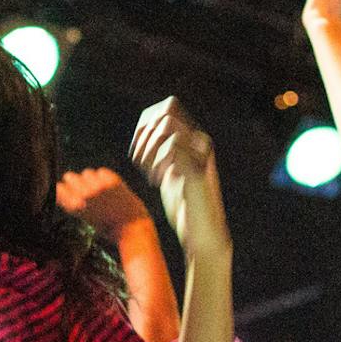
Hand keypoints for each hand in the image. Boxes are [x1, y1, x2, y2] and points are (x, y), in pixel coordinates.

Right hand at [56, 167, 152, 238]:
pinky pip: (100, 171)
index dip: (62, 190)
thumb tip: (64, 189)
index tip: (65, 192)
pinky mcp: (112, 181)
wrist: (131, 227)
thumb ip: (73, 205)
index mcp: (76, 207)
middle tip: (81, 190)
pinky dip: (102, 177)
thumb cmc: (108, 228)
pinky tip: (106, 186)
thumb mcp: (85, 220)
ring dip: (89, 179)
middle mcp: (85, 195)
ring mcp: (99, 186)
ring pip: (85, 172)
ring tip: (96, 189)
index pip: (59, 188)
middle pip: (69, 176)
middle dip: (73, 182)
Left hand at [130, 98, 228, 263]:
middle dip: (144, 136)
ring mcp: (200, 155)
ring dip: (149, 147)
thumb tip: (144, 132)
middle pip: (165, 114)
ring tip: (149, 172)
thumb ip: (161, 152)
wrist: (203, 233)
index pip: (168, 107)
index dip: (145, 123)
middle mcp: (200, 143)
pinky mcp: (197, 170)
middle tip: (139, 162)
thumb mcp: (169, 172)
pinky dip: (156, 162)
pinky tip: (156, 181)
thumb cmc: (185, 206)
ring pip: (167, 125)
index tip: (137, 150)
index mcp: (193, 140)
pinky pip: (172, 148)